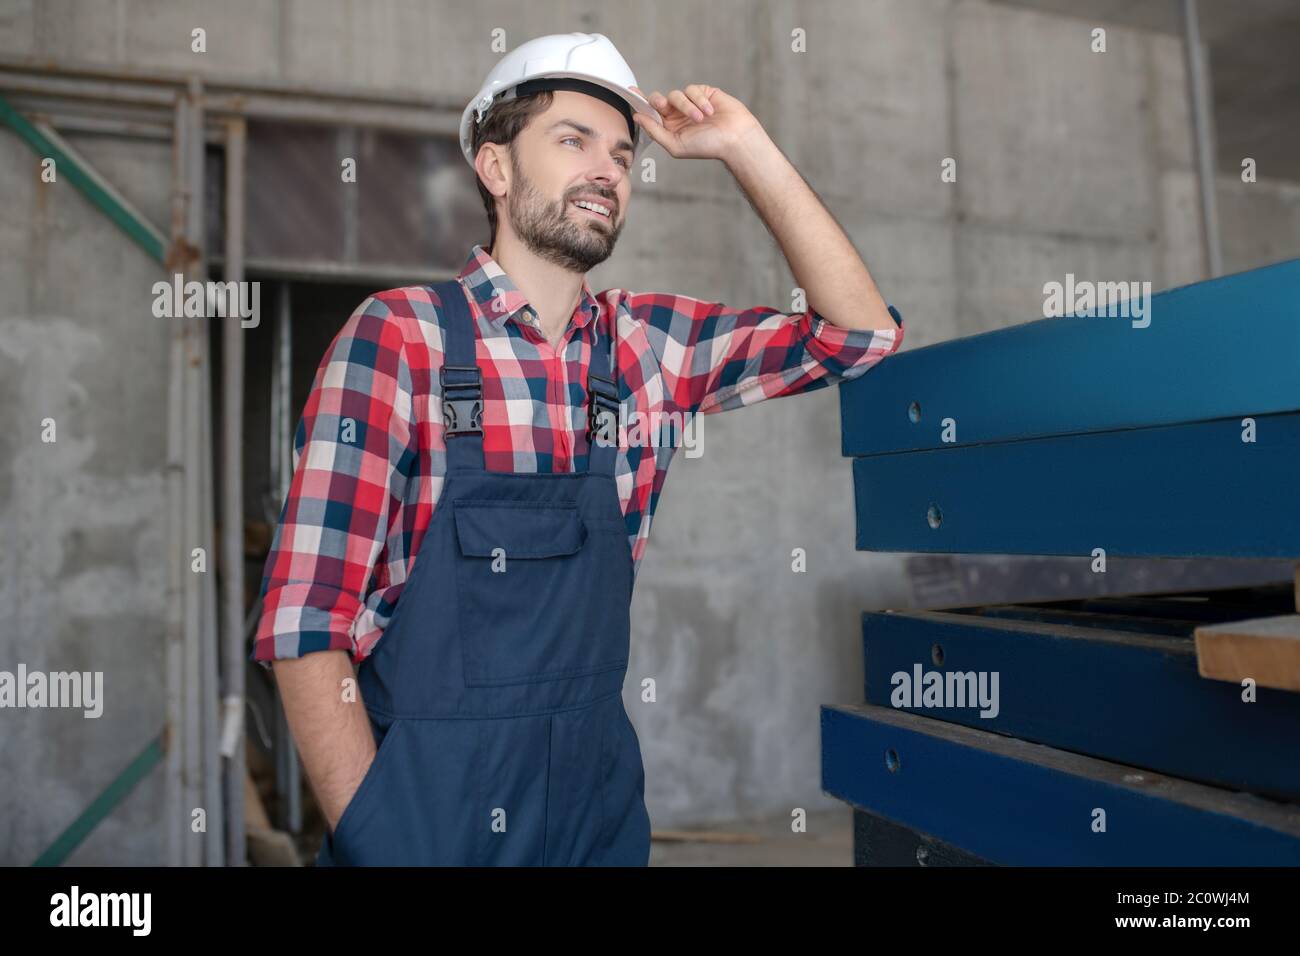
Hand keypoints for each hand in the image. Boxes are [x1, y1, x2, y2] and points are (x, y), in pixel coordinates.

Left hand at [630, 84, 761, 161]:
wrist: (734, 138)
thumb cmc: (707, 146)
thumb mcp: (676, 144)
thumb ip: (655, 131)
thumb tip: (637, 117)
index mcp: (669, 128)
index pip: (650, 113)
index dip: (640, 102)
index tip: (630, 90)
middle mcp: (677, 115)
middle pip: (659, 99)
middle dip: (660, 101)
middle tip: (664, 105)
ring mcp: (690, 103)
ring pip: (676, 94)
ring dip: (687, 106)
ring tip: (701, 119)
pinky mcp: (704, 92)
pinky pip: (693, 89)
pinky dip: (699, 101)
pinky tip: (710, 112)